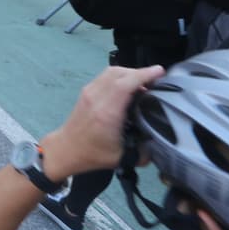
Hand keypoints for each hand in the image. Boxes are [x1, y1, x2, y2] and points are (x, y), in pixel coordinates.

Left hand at [40, 65, 164, 179]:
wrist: (66, 148)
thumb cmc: (93, 154)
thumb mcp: (123, 157)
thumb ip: (145, 153)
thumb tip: (162, 145)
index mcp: (106, 112)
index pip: (125, 84)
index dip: (143, 75)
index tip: (160, 72)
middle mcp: (96, 97)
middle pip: (119, 73)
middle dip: (140, 72)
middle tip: (157, 79)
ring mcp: (89, 92)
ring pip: (111, 72)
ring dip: (130, 72)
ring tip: (145, 81)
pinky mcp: (86, 91)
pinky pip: (105, 76)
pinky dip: (120, 76)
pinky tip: (130, 85)